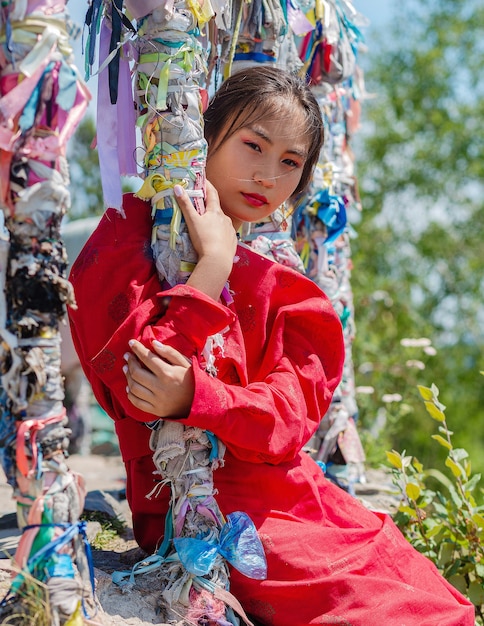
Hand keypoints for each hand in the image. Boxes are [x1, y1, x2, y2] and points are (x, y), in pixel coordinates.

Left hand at [124, 339, 193, 417]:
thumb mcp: (186, 363)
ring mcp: (157, 400)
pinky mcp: (155, 410)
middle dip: (130, 362)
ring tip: (126, 369)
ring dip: (127, 376)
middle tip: (127, 356)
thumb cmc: (193, 380)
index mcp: (168, 373)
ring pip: (134, 387)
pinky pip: (137, 402)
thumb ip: (170, 353)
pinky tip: (129, 387)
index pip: (147, 358)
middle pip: (136, 373)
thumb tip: (154, 344)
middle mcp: (160, 387)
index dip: (137, 349)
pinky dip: (130, 394)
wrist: (200, 403)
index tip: (131, 343)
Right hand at [174, 181, 236, 299]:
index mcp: (216, 212)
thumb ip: (185, 204)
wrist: (217, 261)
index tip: (203, 180)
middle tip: (201, 206)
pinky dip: (220, 233)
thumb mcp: (192, 221)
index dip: (207, 186)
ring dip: (215, 221)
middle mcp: (226, 219)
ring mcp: (230, 230)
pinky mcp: (233, 241)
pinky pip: (226, 234)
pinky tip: (215, 239)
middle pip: (216, 209)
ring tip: (207, 226)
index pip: (212, 193)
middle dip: (209, 206)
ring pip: (222, 222)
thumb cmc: (203, 240)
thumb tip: (177, 187)